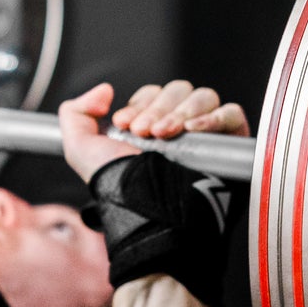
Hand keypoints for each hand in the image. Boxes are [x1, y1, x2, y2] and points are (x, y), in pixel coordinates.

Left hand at [57, 79, 250, 183]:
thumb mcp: (80, 149)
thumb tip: (105, 90)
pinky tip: (192, 130)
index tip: (124, 124)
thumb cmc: (119, 189)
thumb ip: (76, 112)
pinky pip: (231, 114)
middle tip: (143, 133)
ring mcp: (206, 135)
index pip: (153, 94)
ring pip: (203, 97)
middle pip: (178, 90)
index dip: (139, 102)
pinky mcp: (229, 144)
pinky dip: (213, 117)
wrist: (148, 216)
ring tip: (163, 136)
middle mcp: (179, 129)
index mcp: (151, 128)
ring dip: (180, 111)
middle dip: (157, 107)